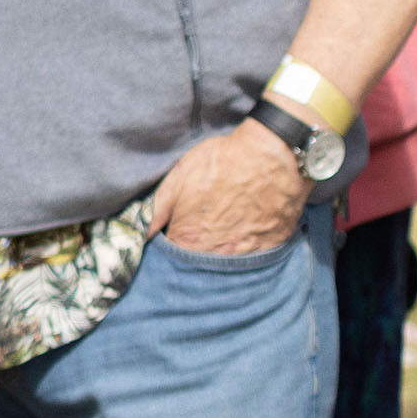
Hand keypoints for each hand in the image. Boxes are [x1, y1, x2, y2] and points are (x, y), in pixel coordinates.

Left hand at [150, 118, 313, 257]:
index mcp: (189, 238)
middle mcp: (218, 252)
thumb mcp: (178, 178)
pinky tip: (246, 227)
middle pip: (201, 260)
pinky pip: (254, 256)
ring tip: (225, 224)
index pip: (174, 254)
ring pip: (227, 262)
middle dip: (197, 248)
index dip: (175, 240)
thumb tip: (144, 233)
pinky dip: (248, 246)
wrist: (270, 156)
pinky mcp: (272, 247)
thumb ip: (157, 210)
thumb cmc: (220, 162)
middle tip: (205, 224)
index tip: (179, 229)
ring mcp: (247, 252)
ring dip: (222, 249)